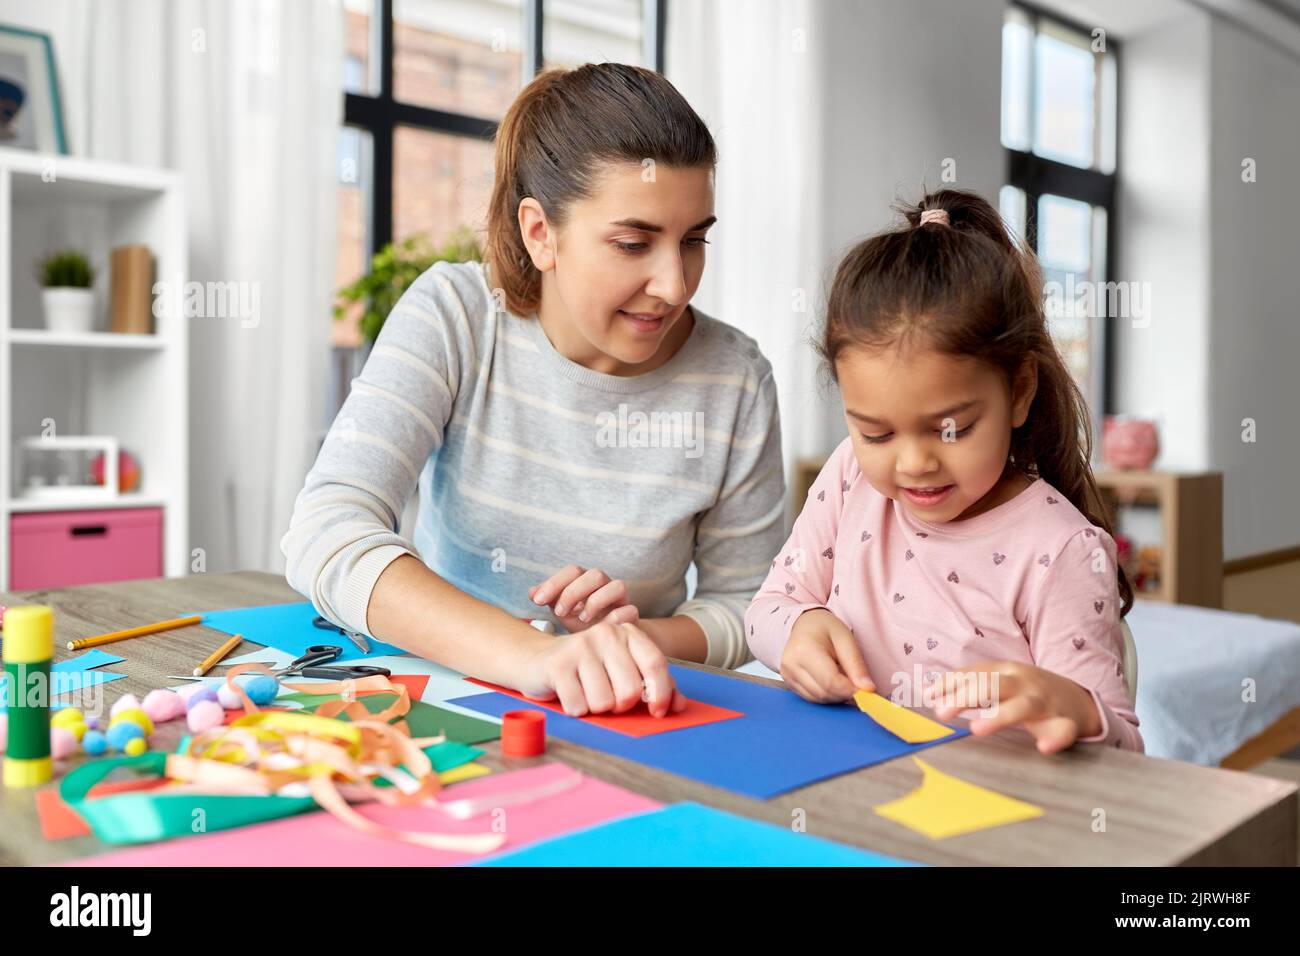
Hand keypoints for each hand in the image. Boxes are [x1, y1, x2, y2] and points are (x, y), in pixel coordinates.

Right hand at [515, 620, 687, 717]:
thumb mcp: (622, 671)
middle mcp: (606, 633)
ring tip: (585, 693)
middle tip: (607, 698)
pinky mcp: (558, 664)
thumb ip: (653, 685)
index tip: (656, 711)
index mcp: (627, 633)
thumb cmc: (587, 670)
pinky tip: (569, 695)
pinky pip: (579, 706)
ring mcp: (581, 646)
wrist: (537, 661)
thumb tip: (680, 705)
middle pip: (630, 691)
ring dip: (595, 708)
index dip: (661, 694)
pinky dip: (576, 709)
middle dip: (620, 706)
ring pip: (604, 702)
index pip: (656, 664)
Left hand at [529, 564, 638, 632]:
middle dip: (574, 592)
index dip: (554, 583)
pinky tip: (599, 628)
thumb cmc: (580, 621)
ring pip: (617, 586)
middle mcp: (604, 585)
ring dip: (596, 601)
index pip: (572, 570)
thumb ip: (547, 599)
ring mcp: (620, 599)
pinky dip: (615, 617)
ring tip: (581, 618)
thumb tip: (532, 593)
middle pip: (595, 574)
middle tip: (560, 612)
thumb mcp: (561, 611)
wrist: (604, 641)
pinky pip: (630, 610)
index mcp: (585, 580)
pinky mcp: (631, 615)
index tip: (538, 601)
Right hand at [780, 609, 874, 702]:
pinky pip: (812, 699)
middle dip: (844, 693)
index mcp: (804, 650)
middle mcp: (791, 665)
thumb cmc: (825, 628)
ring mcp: (787, 676)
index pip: (830, 682)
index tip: (864, 689)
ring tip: (841, 676)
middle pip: (824, 693)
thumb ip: (856, 665)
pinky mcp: (788, 683)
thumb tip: (867, 689)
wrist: (804, 625)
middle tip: (855, 681)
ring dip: (836, 695)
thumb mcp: (846, 639)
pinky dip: (826, 695)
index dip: (850, 690)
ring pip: (819, 699)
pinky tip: (830, 681)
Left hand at [930, 661, 1101, 753]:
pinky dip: (1055, 738)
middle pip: (994, 686)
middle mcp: (1025, 683)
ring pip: (1024, 707)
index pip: (976, 673)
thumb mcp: (1001, 680)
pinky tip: (1043, 747)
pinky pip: (1063, 731)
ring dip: (1000, 716)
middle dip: (966, 697)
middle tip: (942, 713)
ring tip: (977, 729)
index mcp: (1008, 671)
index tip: (929, 695)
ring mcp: (1046, 703)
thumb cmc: (1028, 690)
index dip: (951, 683)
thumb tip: (929, 692)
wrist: (1080, 700)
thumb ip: (968, 684)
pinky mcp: (1066, 723)